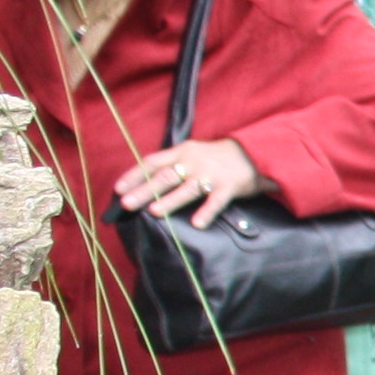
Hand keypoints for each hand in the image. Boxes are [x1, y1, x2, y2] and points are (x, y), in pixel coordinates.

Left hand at [113, 136, 262, 225]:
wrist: (256, 151)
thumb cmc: (220, 156)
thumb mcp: (194, 151)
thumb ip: (173, 163)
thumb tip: (149, 181)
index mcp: (182, 152)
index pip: (151, 162)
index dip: (134, 176)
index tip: (118, 189)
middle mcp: (193, 162)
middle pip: (164, 177)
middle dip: (143, 191)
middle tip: (127, 204)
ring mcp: (211, 174)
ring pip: (186, 188)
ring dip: (169, 200)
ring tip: (154, 212)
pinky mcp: (230, 186)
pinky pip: (216, 201)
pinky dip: (206, 212)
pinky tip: (197, 223)